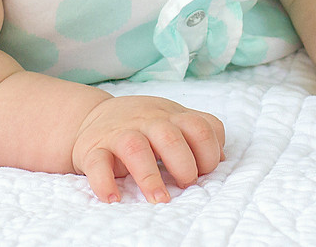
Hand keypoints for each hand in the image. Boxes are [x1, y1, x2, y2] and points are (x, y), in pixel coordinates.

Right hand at [71, 95, 224, 203]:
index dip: (209, 152)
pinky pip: (97, 163)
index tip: (204, 173)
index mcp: (170, 116)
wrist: (92, 116)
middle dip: (183, 164)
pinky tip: (113, 198)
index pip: (200, 127)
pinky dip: (104, 182)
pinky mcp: (93, 149)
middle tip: (185, 184)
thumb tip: (222, 157)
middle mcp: (146, 121)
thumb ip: (199, 131)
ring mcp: (119, 133)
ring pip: (135, 147)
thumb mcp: (172, 119)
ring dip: (149, 176)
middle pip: (169, 136)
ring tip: (158, 199)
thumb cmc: (142, 124)